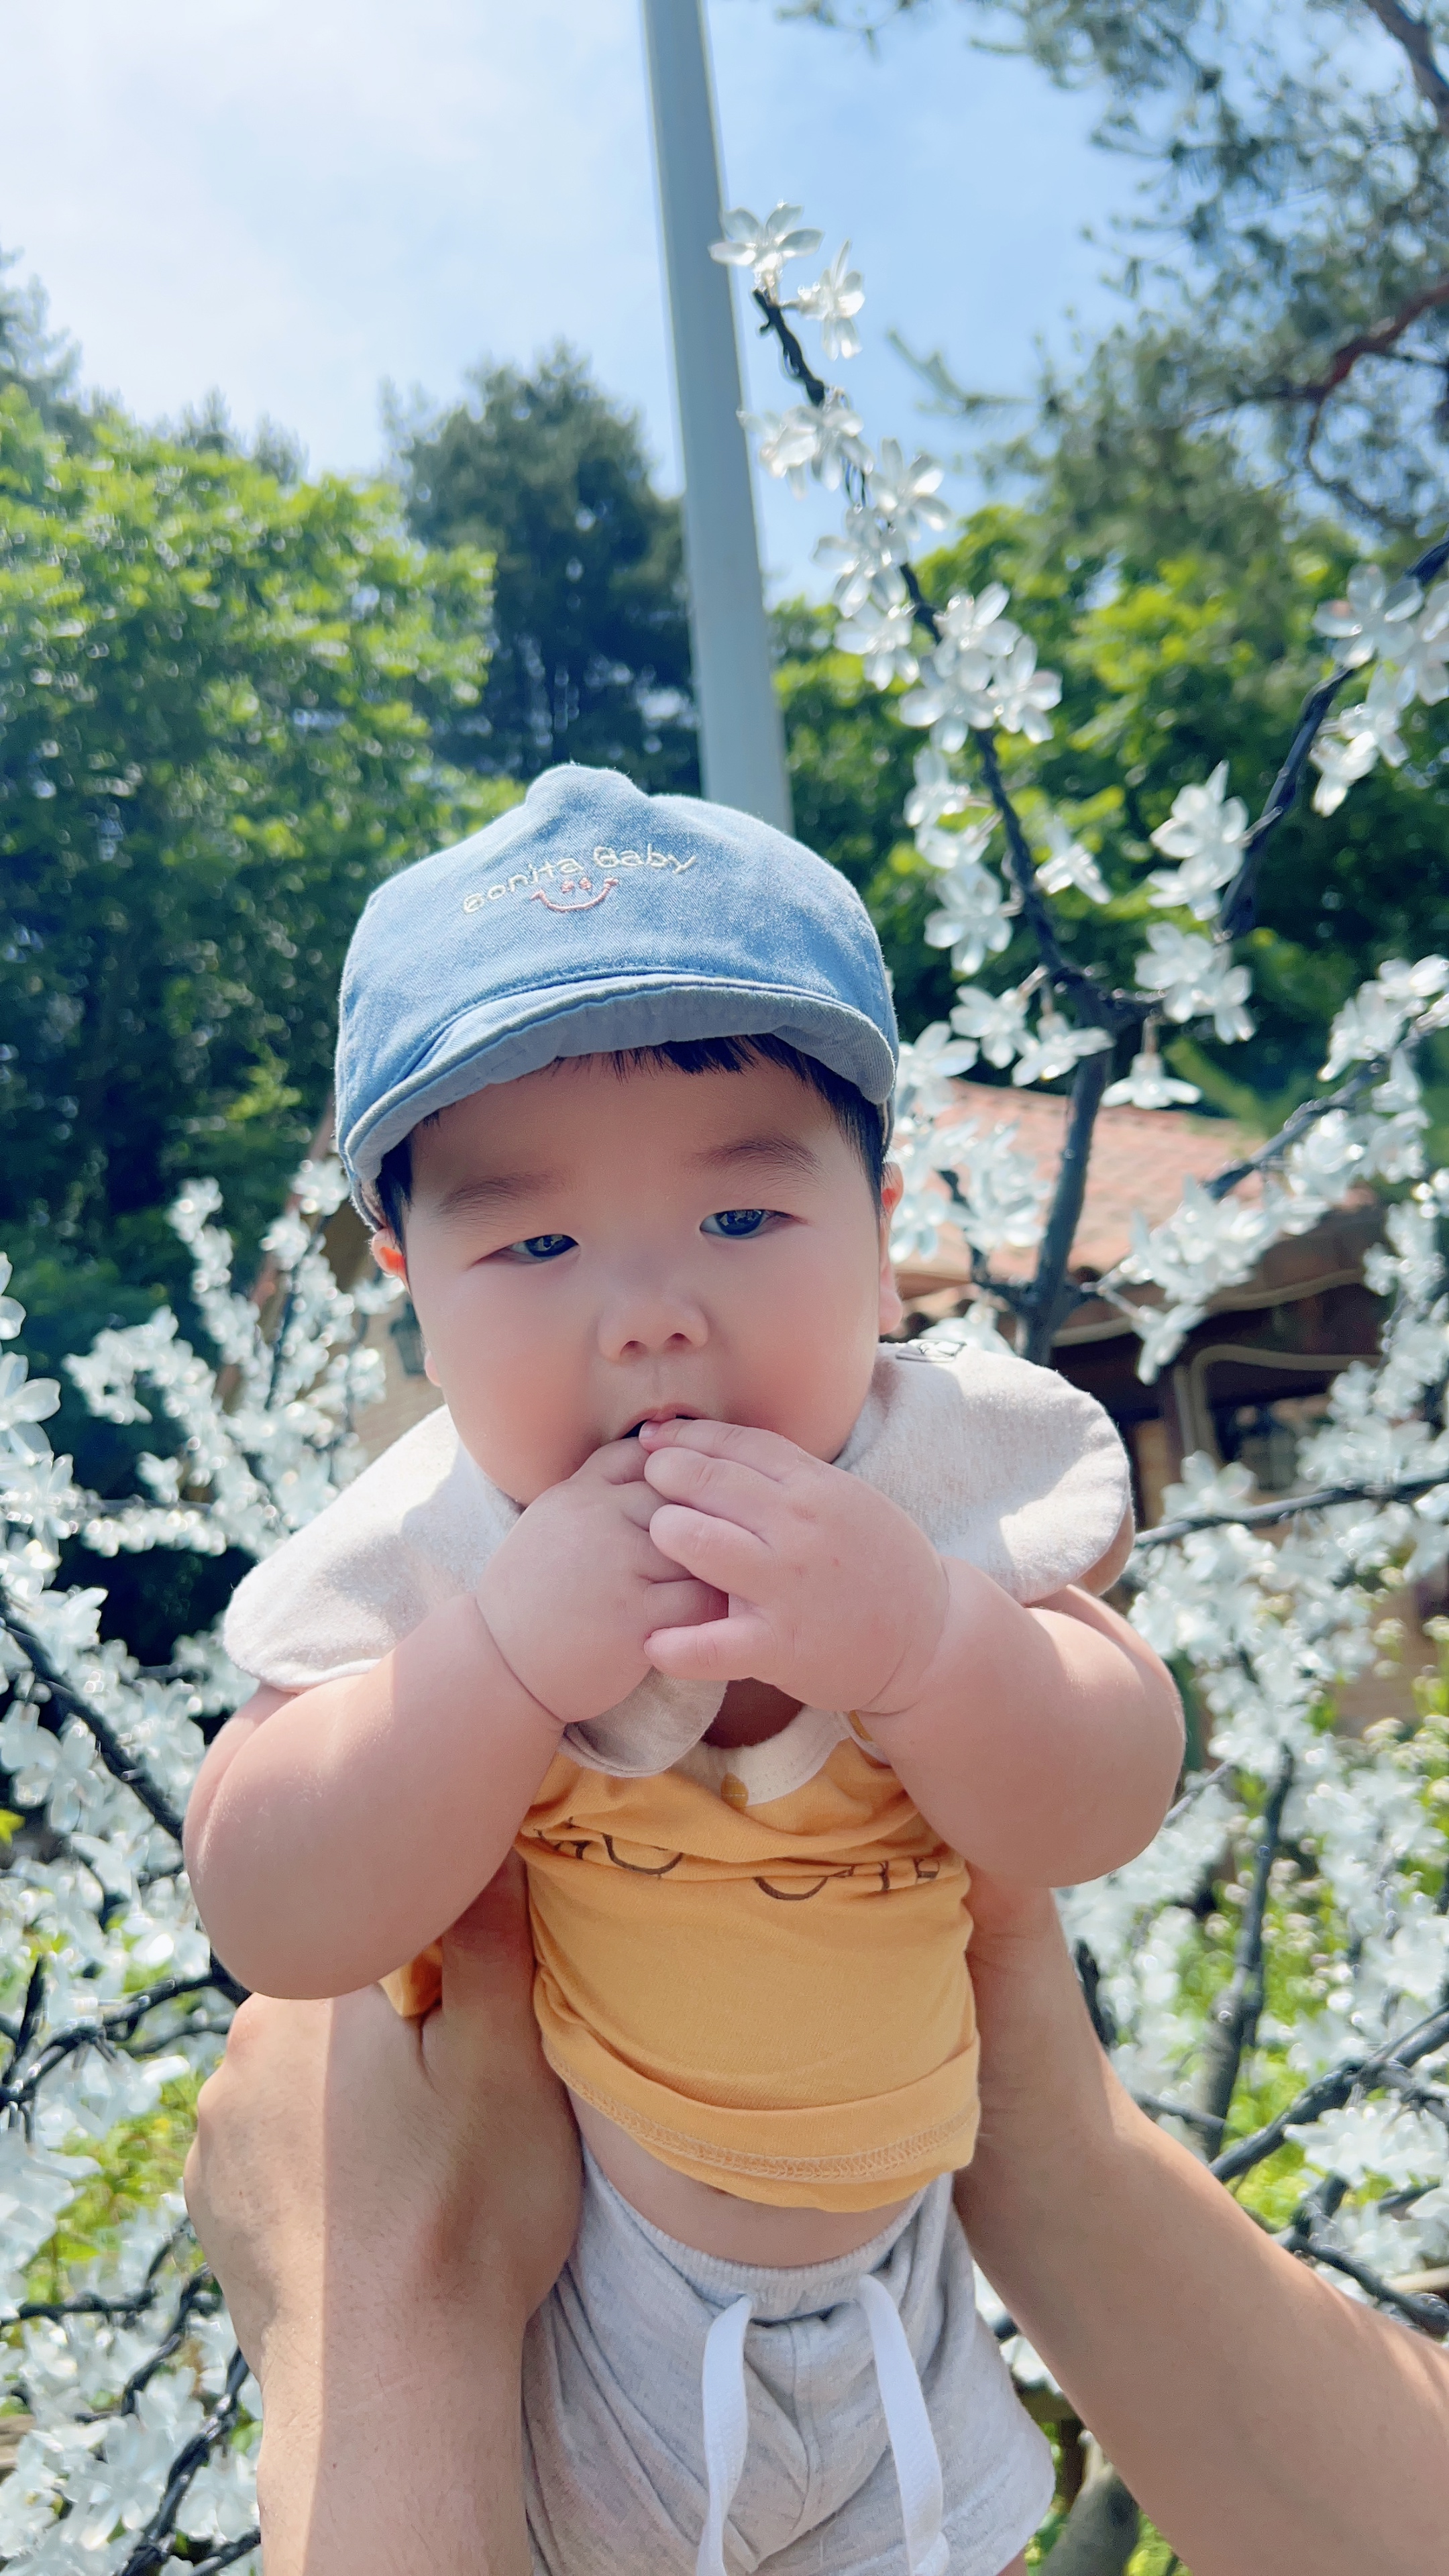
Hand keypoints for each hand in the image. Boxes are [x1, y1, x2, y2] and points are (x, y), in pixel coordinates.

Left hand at [184, 1856, 580, 2382]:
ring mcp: (215, 2130)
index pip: (375, 1924)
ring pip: (299, 2074)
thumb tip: (483, 1838)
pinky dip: (314, 2159)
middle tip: (459, 2088)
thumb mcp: (509, 2059)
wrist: (389, 2384)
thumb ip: (491, 1934)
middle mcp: (242, 2048)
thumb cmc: (464, 2214)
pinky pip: (269, 2142)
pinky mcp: (210, 2201)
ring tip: (418, 2157)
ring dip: (349, 2096)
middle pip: (336, 1998)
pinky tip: (368, 2200)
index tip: (479, 2001)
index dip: (436, 1953)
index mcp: (312, 1994)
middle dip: (390, 2026)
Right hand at [477, 1440, 725, 1722]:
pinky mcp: (633, 1618)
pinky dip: (718, 1608)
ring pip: (701, 1548)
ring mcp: (617, 1567)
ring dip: (724, 1566)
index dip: (685, 1478)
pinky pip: (700, 1601)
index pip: (654, 1459)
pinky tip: (724, 1616)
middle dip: (715, 1522)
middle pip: (686, 1500)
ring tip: (740, 1578)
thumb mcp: (555, 1520)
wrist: (504, 1664)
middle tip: (741, 1542)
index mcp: (580, 1492)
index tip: (700, 1504)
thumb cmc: (535, 1592)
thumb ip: (601, 1484)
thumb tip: (660, 1449)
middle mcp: (598, 1519)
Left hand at [638, 1416, 948, 1712]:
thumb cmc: (879, 1564)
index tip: (653, 1439)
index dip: (688, 1437)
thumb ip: (790, 1476)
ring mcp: (788, 1586)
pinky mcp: (780, 1646)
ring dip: (665, 1538)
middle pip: (708, 1483)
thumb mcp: (846, 1500)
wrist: (930, 1638)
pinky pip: (710, 1644)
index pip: (738, 1445)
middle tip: (643, 1486)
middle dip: (664, 1477)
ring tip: (655, 1548)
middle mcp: (799, 1528)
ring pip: (698, 1543)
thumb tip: (723, 1447)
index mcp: (816, 1488)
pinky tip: (654, 1642)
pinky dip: (674, 1645)